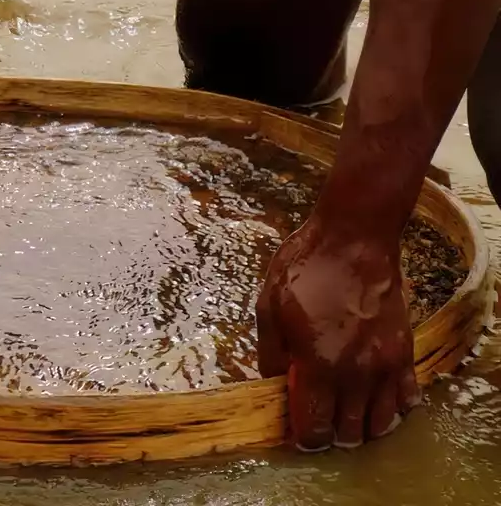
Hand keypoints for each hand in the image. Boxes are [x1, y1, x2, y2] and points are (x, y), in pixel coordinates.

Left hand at [258, 216, 421, 449]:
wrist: (354, 240)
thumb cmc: (305, 267)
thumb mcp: (268, 306)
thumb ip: (270, 353)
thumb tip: (271, 384)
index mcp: (318, 364)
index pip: (315, 428)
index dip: (303, 436)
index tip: (295, 429)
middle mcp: (357, 374)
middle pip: (349, 433)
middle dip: (330, 433)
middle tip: (317, 415)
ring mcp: (386, 366)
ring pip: (380, 423)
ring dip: (361, 425)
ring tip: (343, 409)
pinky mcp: (405, 354)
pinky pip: (407, 400)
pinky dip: (392, 407)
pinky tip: (374, 395)